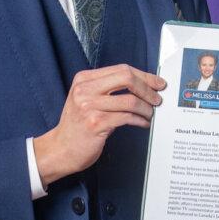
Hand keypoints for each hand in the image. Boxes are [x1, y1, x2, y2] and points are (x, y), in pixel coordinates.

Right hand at [34, 64, 165, 185]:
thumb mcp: (86, 99)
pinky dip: (140, 120)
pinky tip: (143, 123)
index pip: (121, 69)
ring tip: (150, 114)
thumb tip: (142, 86)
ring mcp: (89, 106)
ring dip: (146, 108)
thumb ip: (108, 89)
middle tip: (158, 98)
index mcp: (84, 79)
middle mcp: (85, 90)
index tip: (157, 83)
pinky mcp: (96, 123)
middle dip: (147, 88)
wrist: (60, 149)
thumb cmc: (78, 125)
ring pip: (130, 100)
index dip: (144, 76)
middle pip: (127, 78)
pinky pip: (127, 117)